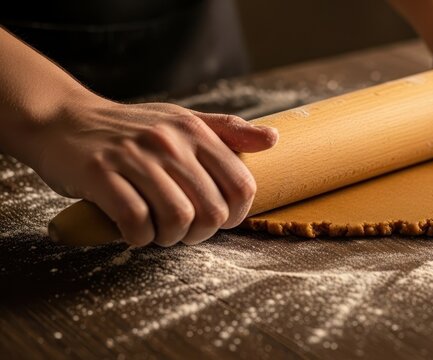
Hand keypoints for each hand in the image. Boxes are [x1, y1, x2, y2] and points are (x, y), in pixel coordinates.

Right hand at [32, 94, 277, 246]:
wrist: (64, 120)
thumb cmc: (131, 129)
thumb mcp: (182, 120)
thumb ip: (227, 131)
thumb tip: (273, 139)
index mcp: (195, 130)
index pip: (242, 184)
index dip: (237, 214)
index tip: (219, 220)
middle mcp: (169, 141)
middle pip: (213, 209)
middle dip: (203, 232)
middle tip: (185, 231)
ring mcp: (134, 156)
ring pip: (177, 218)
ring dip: (171, 238)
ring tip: (159, 232)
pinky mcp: (100, 173)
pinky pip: (135, 221)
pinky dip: (139, 237)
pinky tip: (135, 233)